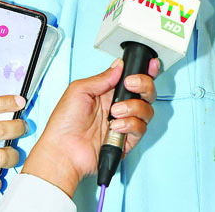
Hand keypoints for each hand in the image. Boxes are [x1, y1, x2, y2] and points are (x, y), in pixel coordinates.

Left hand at [22, 57, 158, 197]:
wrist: (63, 151)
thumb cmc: (64, 123)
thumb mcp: (80, 90)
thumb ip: (102, 78)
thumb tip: (119, 65)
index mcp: (108, 92)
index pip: (133, 79)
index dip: (145, 71)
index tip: (152, 65)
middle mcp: (119, 106)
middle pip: (146, 92)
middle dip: (144, 85)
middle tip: (131, 84)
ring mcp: (124, 123)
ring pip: (147, 110)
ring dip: (133, 107)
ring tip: (115, 112)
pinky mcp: (127, 140)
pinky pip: (140, 128)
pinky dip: (130, 124)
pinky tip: (115, 126)